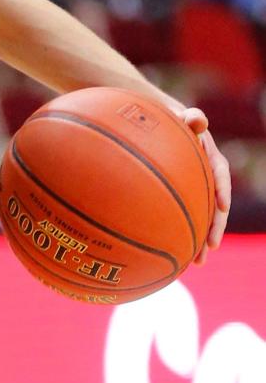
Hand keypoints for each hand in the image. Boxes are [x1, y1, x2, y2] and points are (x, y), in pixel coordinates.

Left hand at [182, 105, 230, 263]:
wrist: (158, 128)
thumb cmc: (168, 122)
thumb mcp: (179, 118)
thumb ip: (190, 119)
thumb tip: (197, 119)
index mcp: (209, 157)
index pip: (219, 173)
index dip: (223, 189)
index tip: (223, 206)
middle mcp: (205, 176)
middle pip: (215, 205)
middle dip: (214, 227)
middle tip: (211, 247)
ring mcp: (195, 189)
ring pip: (201, 218)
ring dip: (201, 240)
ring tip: (197, 263)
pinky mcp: (183, 199)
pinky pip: (184, 219)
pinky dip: (182, 236)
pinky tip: (175, 257)